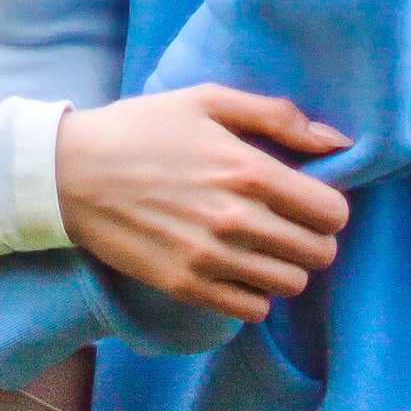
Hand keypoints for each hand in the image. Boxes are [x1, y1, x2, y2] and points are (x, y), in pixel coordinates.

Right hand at [55, 84, 350, 316]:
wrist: (73, 173)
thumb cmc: (144, 128)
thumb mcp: (207, 100)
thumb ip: (277, 115)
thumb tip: (337, 141)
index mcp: (247, 169)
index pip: (331, 212)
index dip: (329, 204)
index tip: (309, 197)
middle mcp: (237, 220)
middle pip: (319, 254)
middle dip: (313, 236)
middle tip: (287, 221)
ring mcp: (212, 260)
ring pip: (291, 285)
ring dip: (286, 265)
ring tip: (262, 242)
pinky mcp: (188, 288)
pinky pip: (253, 310)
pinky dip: (255, 292)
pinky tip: (236, 265)